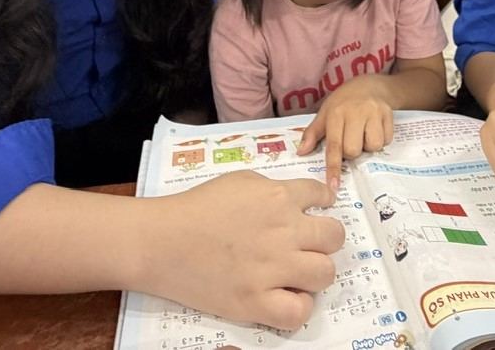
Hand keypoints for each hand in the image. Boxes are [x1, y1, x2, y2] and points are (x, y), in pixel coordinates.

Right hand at [142, 172, 343, 331]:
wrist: (160, 241)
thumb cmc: (195, 207)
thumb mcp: (240, 181)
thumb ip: (273, 189)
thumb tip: (302, 200)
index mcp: (278, 197)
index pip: (322, 195)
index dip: (322, 203)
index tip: (315, 211)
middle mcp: (283, 231)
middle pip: (334, 236)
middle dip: (325, 240)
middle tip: (307, 246)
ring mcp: (272, 268)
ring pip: (326, 273)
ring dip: (315, 273)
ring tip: (297, 273)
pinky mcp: (255, 302)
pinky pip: (299, 312)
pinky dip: (298, 307)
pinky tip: (285, 297)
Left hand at [297, 75, 394, 191]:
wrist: (369, 85)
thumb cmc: (343, 103)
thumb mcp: (325, 113)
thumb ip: (312, 133)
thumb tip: (301, 152)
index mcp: (336, 113)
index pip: (334, 145)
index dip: (333, 167)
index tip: (334, 185)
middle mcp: (356, 112)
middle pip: (354, 151)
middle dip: (352, 151)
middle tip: (351, 139)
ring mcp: (374, 112)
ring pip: (372, 147)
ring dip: (367, 146)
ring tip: (364, 133)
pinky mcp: (388, 114)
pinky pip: (386, 140)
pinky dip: (380, 139)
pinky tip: (374, 129)